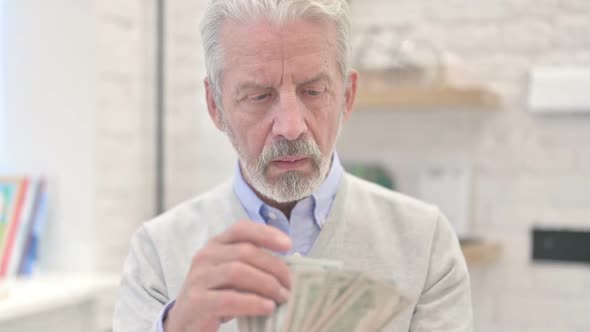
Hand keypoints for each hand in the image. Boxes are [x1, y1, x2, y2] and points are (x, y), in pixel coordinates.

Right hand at [164, 221, 291, 331]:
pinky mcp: (197, 301)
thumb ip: (255, 265)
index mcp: (216, 244)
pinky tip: (268, 308)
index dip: (266, 233)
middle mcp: (205, 256)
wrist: (186, 323)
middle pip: (245, 252)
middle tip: (291, 284)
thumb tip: (293, 262)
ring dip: (267, 284)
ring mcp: (199, 278)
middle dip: (274, 267)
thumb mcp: (234, 275)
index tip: (288, 244)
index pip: (241, 229)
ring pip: (238, 272)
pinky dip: (253, 302)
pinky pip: (229, 299)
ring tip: (283, 297)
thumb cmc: (217, 295)